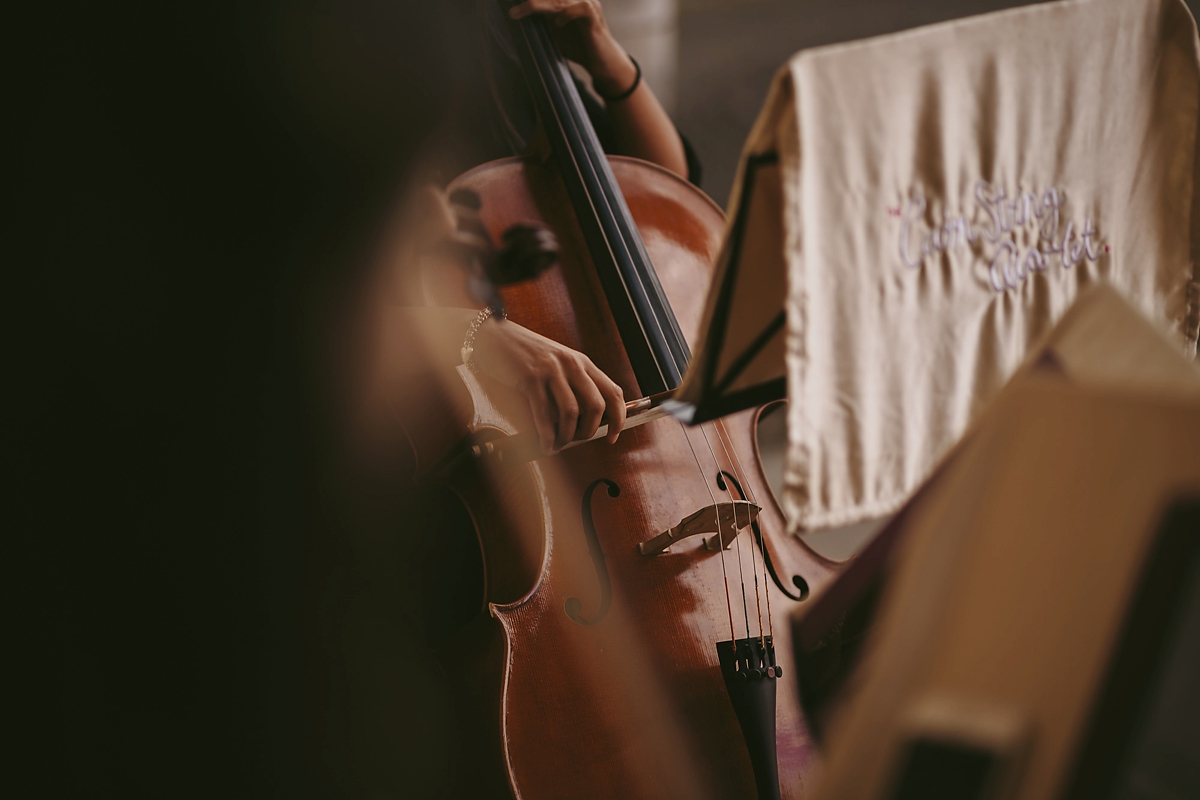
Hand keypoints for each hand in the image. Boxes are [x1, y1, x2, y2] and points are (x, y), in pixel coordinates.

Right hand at [473, 317, 626, 452]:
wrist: (493, 336)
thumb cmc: (523, 354)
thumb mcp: (556, 363)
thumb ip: (572, 384)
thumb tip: (584, 420)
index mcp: (582, 362)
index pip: (613, 392)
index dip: (618, 418)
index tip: (613, 436)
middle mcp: (571, 364)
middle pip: (596, 406)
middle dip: (589, 431)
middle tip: (578, 440)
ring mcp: (551, 370)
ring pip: (571, 413)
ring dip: (566, 436)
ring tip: (558, 444)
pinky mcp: (530, 379)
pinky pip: (544, 415)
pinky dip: (547, 437)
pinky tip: (545, 446)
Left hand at [508, 0, 637, 97]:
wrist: (603, 65)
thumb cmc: (580, 48)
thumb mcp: (555, 33)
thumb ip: (542, 22)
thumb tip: (517, 14)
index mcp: (568, 0)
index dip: (532, 1)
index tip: (513, 7)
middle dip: (531, 1)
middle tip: (511, 10)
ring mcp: (587, 5)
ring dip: (538, 5)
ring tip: (520, 12)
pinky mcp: (594, 17)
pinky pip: (580, 8)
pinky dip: (566, 14)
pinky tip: (557, 24)